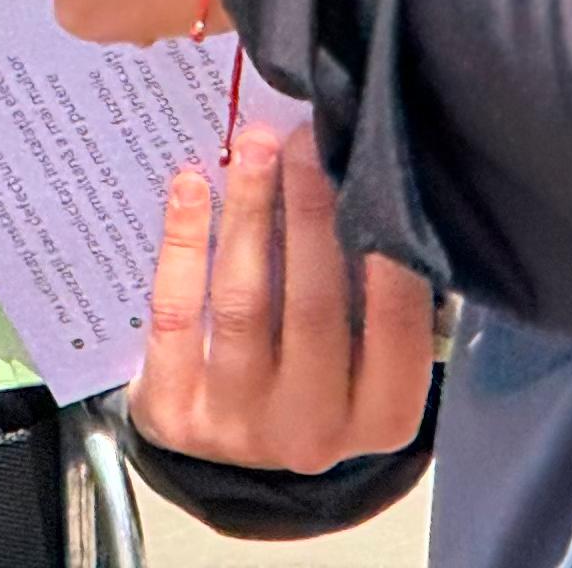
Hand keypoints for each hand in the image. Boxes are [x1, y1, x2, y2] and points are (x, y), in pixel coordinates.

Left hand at [131, 119, 435, 474]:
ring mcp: (240, 428)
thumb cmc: (323, 364)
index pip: (397, 324)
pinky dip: (182, 245)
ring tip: (252, 143)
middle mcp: (315, 432)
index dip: (384, 242)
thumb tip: (369, 174)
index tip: (368, 166)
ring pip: (243, 305)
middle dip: (308, 210)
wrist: (237, 434)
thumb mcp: (368, 341)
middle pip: (314, 308)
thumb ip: (380, 283)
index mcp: (384, 415)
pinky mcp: (174, 414)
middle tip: (301, 137)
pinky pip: (175, 317)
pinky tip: (191, 186)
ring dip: (248, 211)